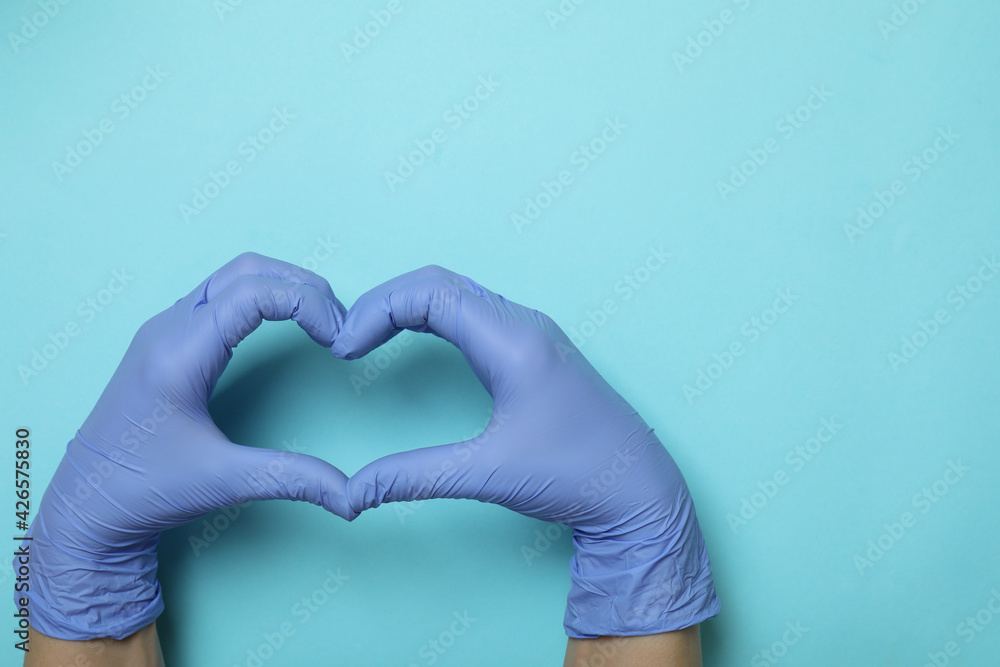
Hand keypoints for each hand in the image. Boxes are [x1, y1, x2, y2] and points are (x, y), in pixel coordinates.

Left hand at [23, 253, 355, 640]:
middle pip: (247, 270)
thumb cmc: (143, 490)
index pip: (254, 292)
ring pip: (233, 276)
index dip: (307, 303)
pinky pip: (220, 295)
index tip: (337, 338)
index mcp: (178, 355)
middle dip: (302, 287)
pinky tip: (284, 327)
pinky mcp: (167, 339)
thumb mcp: (223, 483)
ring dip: (282, 287)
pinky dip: (261, 298)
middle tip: (339, 324)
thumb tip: (351, 496)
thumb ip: (292, 479)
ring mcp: (164, 329)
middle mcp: (167, 329)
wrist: (85, 505)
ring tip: (321, 322)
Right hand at [331, 266, 719, 637]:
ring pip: (456, 293)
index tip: (345, 347)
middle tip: (347, 341)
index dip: (376, 309)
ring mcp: (531, 333)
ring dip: (407, 307)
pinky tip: (412, 341)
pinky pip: (472, 312)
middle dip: (384, 303)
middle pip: (438, 283)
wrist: (639, 491)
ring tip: (367, 338)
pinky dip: (431, 318)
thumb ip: (416, 477)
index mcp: (515, 341)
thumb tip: (352, 492)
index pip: (430, 292)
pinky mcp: (532, 349)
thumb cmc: (578, 476)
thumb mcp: (490, 474)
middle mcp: (524, 324)